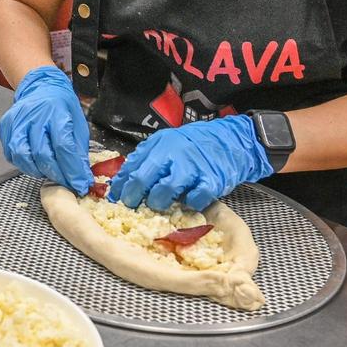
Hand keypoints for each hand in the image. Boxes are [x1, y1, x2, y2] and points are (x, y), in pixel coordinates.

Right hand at [0, 66, 92, 195]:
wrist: (40, 87)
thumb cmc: (62, 106)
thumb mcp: (78, 123)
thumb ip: (78, 150)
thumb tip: (81, 177)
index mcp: (56, 111)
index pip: (63, 146)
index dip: (72, 169)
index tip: (79, 183)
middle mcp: (34, 115)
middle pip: (42, 154)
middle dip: (56, 174)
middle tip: (65, 183)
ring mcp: (17, 121)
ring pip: (22, 156)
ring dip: (37, 171)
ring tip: (49, 172)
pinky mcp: (6, 127)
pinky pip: (11, 153)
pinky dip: (24, 163)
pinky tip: (35, 162)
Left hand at [107, 115, 272, 211]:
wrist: (230, 140)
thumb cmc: (194, 144)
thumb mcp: (166, 143)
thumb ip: (147, 158)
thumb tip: (124, 180)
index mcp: (159, 144)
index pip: (132, 167)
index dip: (121, 185)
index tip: (116, 197)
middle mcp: (172, 154)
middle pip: (143, 179)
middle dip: (133, 197)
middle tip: (132, 207)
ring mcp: (192, 167)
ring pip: (165, 190)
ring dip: (158, 201)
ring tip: (158, 204)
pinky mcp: (210, 181)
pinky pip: (194, 199)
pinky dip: (189, 203)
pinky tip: (188, 201)